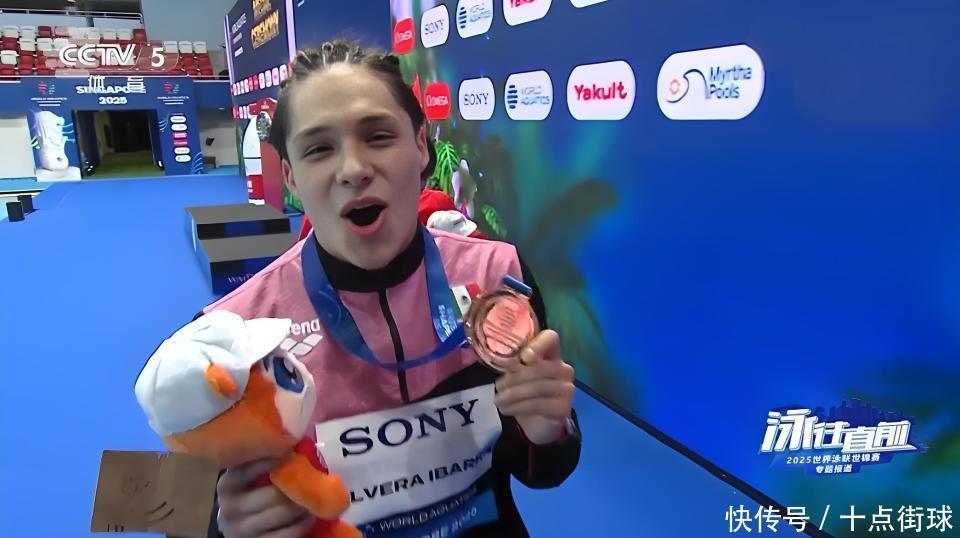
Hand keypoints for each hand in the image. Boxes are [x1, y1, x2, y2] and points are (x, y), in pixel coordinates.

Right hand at [216, 459, 314, 537]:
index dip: (277, 458)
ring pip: (283, 512)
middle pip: (274, 494)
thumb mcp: (247, 476)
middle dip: (298, 487)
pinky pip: (288, 533)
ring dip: (304, 505)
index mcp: (227, 484)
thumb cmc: (250, 493)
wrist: (240, 526)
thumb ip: (261, 459)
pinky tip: (308, 516)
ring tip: (312, 498)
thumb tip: (290, 438)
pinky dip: (302, 524)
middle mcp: (229, 507)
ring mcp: (240, 529)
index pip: (253, 466)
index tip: (292, 453)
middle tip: (312, 481)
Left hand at [494, 330, 574, 444]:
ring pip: (537, 387)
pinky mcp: (563, 407)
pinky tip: (506, 409)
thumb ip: (515, 365)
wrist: (536, 423)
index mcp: (552, 354)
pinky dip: (517, 407)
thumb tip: (507, 362)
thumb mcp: (517, 375)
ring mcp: (567, 389)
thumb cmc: (525, 392)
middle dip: (515, 377)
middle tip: (498, 386)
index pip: (551, 338)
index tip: (523, 357)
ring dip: (513, 394)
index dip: (538, 344)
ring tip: (498, 400)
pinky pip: (537, 405)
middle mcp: (564, 369)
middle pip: (539, 367)